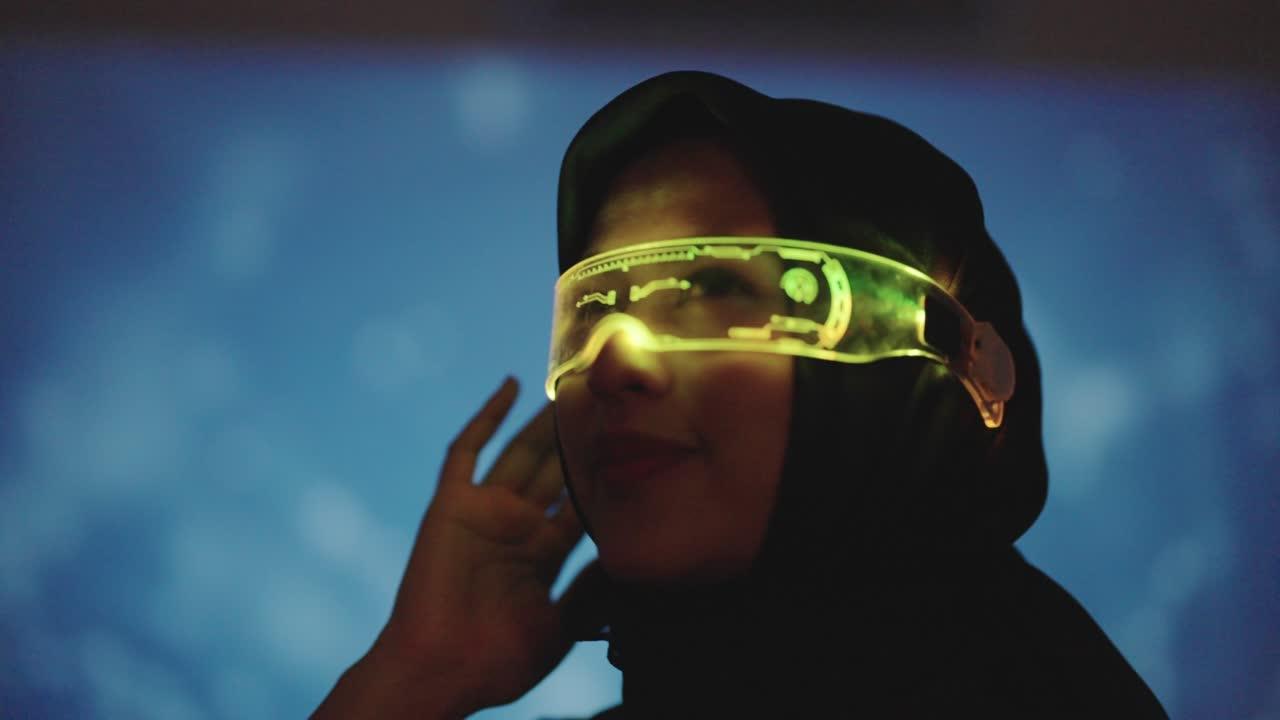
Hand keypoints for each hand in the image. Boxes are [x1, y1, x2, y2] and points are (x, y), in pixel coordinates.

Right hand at [316, 377, 599, 718]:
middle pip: (556, 468)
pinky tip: (511, 386)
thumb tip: (628, 553)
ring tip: (572, 384)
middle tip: (608, 396)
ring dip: (543, 420)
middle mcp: (517, 525)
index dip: (608, 472)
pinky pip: (466, 451)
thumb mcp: (562, 625)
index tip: (640, 439)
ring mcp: (484, 511)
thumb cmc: (498, 661)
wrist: (440, 671)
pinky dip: (486, 417)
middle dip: (579, 436)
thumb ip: (591, 587)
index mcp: (544, 553)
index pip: (582, 500)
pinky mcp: (452, 504)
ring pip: (521, 451)